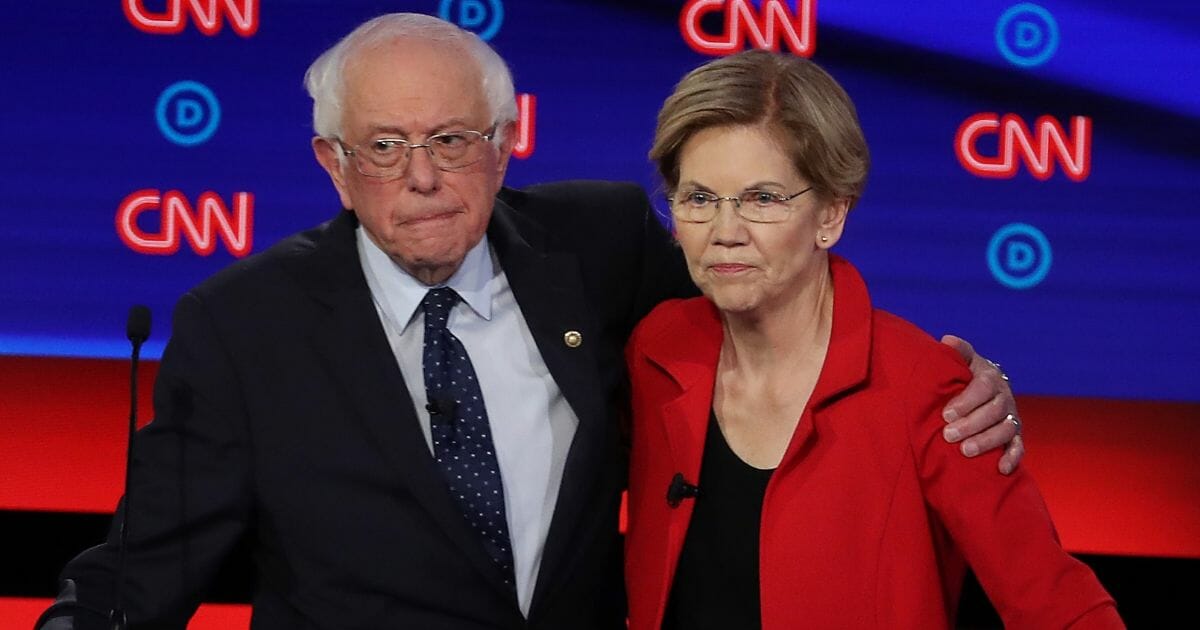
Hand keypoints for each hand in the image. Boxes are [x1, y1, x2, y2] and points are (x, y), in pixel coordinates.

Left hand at [939, 335, 1023, 474]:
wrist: (983, 389)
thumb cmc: (966, 376)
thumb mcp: (963, 361)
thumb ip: (958, 352)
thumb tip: (947, 340)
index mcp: (992, 378)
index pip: (983, 388)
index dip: (966, 401)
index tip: (946, 413)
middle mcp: (1005, 397)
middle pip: (994, 411)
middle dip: (971, 424)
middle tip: (948, 435)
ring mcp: (1012, 417)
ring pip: (1006, 430)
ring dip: (987, 441)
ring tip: (966, 451)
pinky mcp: (1015, 436)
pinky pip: (1018, 448)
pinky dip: (1012, 458)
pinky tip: (1001, 469)